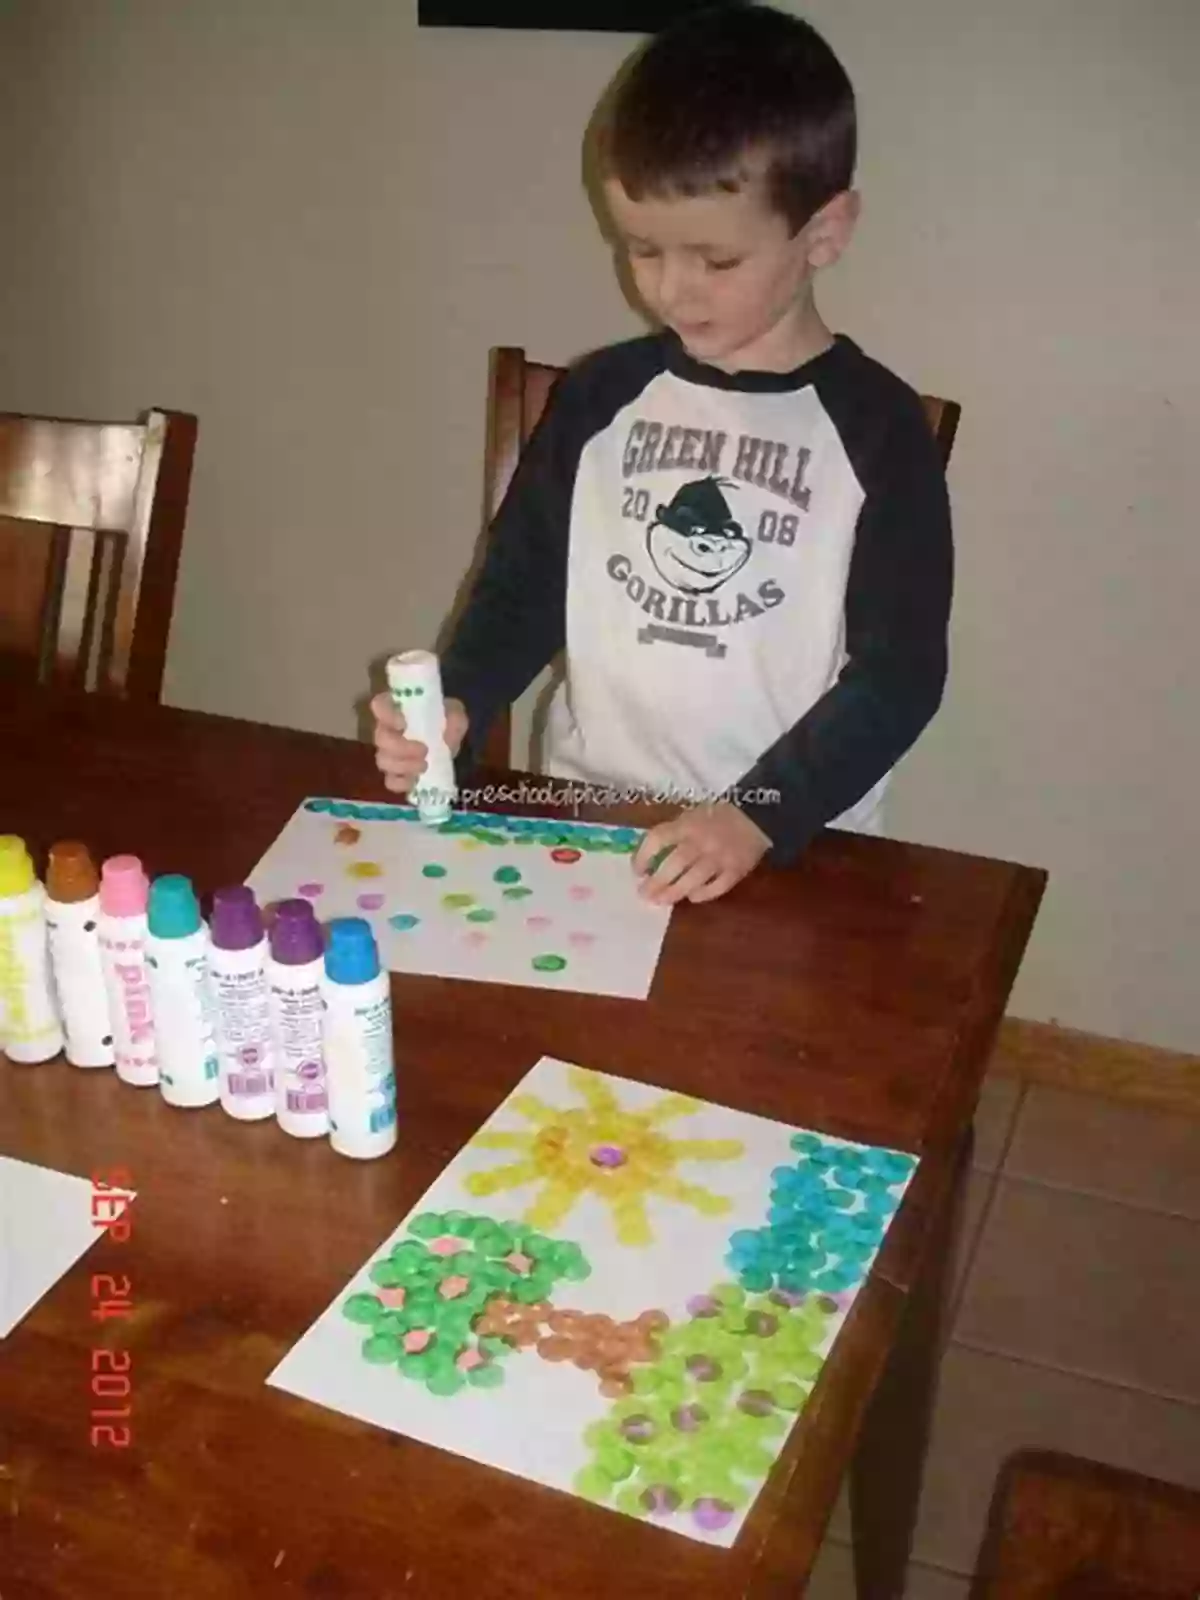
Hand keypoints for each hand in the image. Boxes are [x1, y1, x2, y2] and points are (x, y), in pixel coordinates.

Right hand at [370, 691, 467, 794]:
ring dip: (404, 766)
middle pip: (381, 739)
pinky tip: (416, 780)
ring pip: (384, 762)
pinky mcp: (396, 774)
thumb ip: (453, 717)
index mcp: (397, 709)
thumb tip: (446, 733)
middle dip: (401, 748)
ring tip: (425, 765)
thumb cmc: (446, 720)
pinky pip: (390, 781)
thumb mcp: (455, 712)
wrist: (449, 740)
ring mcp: (388, 753)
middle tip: (424, 750)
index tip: (403, 723)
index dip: (386, 715)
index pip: (380, 705)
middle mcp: (387, 729)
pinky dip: (402, 783)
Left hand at [633, 802, 769, 905]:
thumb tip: (649, 858)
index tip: (637, 871)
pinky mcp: (736, 870)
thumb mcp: (691, 815)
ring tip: (661, 901)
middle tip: (644, 894)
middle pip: (674, 864)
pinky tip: (692, 897)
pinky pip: (717, 887)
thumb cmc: (716, 817)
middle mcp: (702, 841)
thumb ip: (673, 833)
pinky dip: (703, 894)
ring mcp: (720, 857)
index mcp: (687, 824)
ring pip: (693, 879)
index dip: (643, 856)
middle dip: (656, 882)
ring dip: (674, 892)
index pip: (658, 839)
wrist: (756, 817)